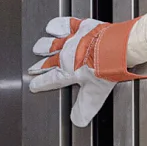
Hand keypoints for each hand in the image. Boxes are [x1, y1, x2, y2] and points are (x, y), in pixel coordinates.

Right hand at [26, 16, 146, 126]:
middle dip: (39, 67)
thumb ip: (84, 107)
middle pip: (49, 62)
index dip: (40, 83)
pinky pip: (65, 25)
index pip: (51, 80)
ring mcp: (72, 41)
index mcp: (68, 72)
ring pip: (53, 44)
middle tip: (32, 69)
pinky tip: (52, 27)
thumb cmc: (105, 70)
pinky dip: (57, 25)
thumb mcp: (95, 94)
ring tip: (37, 48)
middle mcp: (66, 56)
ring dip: (44, 47)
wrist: (115, 49)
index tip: (33, 86)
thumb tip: (78, 120)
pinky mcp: (81, 28)